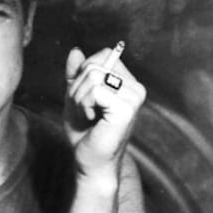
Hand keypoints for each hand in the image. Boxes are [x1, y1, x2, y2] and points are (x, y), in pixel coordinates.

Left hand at [62, 46, 145, 176]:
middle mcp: (136, 88)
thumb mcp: (76, 96)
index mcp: (128, 82)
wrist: (89, 162)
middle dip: (78, 88)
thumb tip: (76, 50)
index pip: (104, 55)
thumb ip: (76, 73)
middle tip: (85, 111)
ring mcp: (134, 98)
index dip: (84, 72)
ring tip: (88, 117)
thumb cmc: (84, 132)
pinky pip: (94, 91)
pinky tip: (92, 121)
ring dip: (79, 99)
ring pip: (92, 77)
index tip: (85, 98)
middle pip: (94, 65)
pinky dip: (84, 105)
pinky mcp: (126, 109)